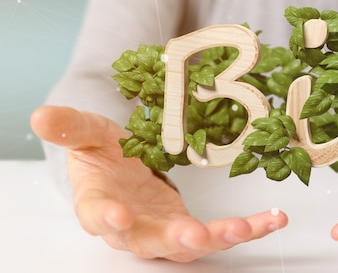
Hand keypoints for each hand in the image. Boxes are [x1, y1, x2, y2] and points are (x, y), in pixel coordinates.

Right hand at [31, 106, 287, 261]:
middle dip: (173, 240)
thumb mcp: (87, 133)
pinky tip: (274, 219)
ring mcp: (163, 231)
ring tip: (248, 227)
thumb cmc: (101, 154)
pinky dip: (247, 229)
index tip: (119, 215)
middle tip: (194, 235)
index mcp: (99, 204)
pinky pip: (219, 235)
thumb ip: (70, 127)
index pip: (98, 216)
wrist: (119, 168)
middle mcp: (132, 228)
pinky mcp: (188, 228)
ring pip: (190, 246)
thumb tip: (41, 115)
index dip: (107, 218)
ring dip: (219, 239)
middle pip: (150, 243)